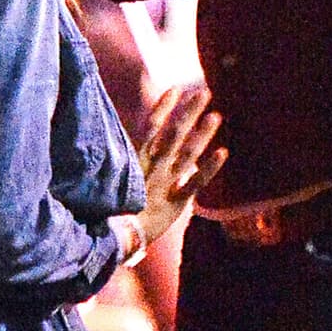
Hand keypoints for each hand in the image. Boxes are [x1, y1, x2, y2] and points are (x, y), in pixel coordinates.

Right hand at [124, 85, 225, 254]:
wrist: (112, 241)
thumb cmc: (108, 211)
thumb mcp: (110, 181)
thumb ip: (118, 161)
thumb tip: (115, 142)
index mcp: (135, 161)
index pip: (151, 127)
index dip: (162, 108)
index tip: (174, 89)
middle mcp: (152, 169)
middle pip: (173, 134)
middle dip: (188, 113)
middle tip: (204, 92)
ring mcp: (164, 184)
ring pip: (186, 154)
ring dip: (202, 134)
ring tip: (216, 115)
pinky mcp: (175, 203)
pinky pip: (195, 183)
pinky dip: (209, 169)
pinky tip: (223, 152)